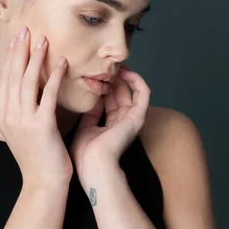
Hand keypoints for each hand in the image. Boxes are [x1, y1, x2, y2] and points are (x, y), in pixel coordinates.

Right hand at [0, 27, 71, 185]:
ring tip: (44, 40)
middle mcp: (9, 115)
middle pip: (13, 75)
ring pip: (27, 81)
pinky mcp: (41, 126)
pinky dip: (55, 77)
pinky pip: (48, 95)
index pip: (5, 78)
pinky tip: (62, 63)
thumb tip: (25, 87)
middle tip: (27, 29)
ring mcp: (23, 121)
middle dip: (20, 50)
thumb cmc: (37, 156)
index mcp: (2, 115)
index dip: (11, 56)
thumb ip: (20, 108)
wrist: (43, 182)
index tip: (18, 38)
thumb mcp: (21, 129)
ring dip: (36, 58)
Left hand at [69, 64, 150, 186]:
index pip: (108, 99)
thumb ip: (89, 113)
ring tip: (114, 63)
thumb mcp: (84, 127)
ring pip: (132, 89)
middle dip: (111, 77)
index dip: (101, 85)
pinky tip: (125, 71)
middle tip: (101, 61)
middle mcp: (123, 121)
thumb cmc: (85, 154)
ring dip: (124, 75)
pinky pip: (144, 93)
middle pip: (119, 92)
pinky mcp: (138, 116)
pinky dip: (137, 79)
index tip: (90, 71)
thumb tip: (89, 97)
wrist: (93, 166)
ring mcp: (132, 118)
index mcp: (110, 125)